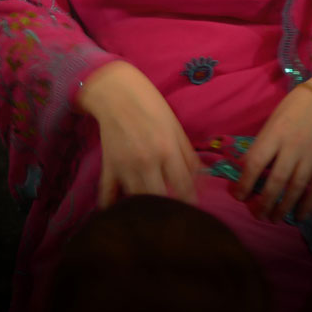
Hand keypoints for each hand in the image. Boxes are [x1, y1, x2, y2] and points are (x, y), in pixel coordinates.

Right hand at [78, 62, 202, 208]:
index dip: (191, 203)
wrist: (116, 92)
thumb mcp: (175, 126)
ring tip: (153, 218)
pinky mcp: (108, 167)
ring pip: (137, 201)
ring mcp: (126, 166)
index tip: (194, 212)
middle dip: (169, 211)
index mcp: (167, 149)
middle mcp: (147, 161)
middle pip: (161, 200)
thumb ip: (188, 154)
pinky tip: (120, 215)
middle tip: (174, 217)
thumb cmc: (151, 106)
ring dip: (145, 211)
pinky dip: (112, 206)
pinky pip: (108, 195)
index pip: (184, 187)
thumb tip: (203, 179)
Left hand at [234, 83, 311, 222]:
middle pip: (276, 180)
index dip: (244, 182)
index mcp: (274, 134)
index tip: (237, 195)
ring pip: (296, 188)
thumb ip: (262, 144)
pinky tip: (299, 216)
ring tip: (273, 219)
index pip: (255, 162)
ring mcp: (310, 156)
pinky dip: (308, 204)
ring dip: (283, 207)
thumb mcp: (272, 121)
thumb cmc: (293, 108)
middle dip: (264, 202)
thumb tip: (246, 168)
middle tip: (256, 214)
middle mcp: (292, 147)